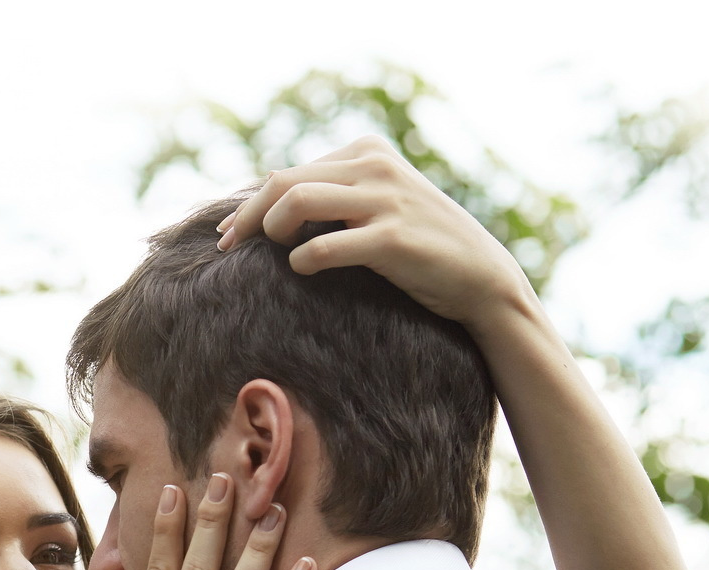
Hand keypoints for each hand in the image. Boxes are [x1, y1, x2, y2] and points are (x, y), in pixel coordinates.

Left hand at [216, 135, 534, 332]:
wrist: (481, 278)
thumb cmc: (418, 245)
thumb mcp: (377, 202)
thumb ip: (333, 194)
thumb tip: (265, 203)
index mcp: (367, 152)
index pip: (287, 172)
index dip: (248, 204)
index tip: (227, 233)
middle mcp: (374, 166)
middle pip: (281, 182)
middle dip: (245, 217)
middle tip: (227, 248)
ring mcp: (384, 199)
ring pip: (295, 201)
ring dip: (270, 230)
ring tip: (277, 253)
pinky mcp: (392, 238)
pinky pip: (322, 247)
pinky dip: (301, 261)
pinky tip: (303, 270)